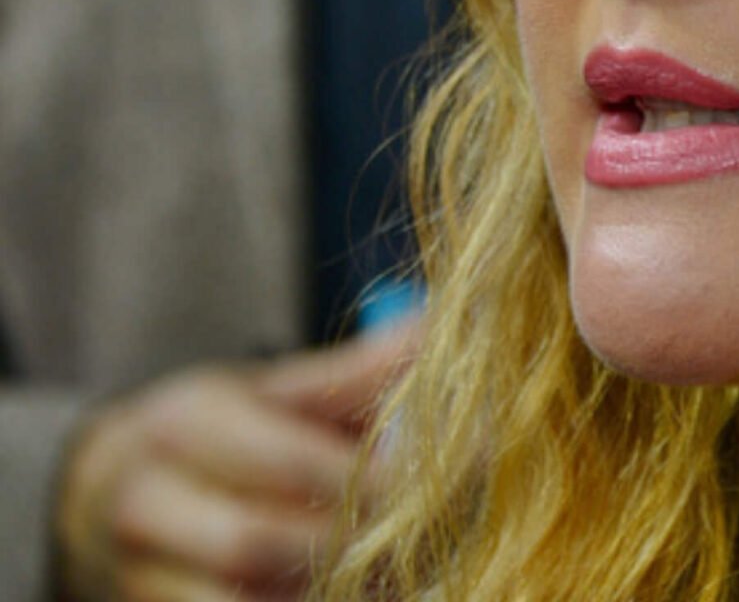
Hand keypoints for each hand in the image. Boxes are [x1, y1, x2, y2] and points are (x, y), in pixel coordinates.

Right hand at [50, 331, 412, 600]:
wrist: (110, 493)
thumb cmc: (216, 433)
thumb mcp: (273, 389)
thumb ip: (357, 372)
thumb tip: (441, 335)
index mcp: (185, 424)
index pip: (291, 463)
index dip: (378, 479)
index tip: (456, 477)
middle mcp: (147, 502)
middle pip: (260, 542)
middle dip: (356, 542)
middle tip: (429, 534)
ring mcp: (139, 571)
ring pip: (247, 599)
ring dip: (336, 590)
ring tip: (401, 569)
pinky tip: (358, 594)